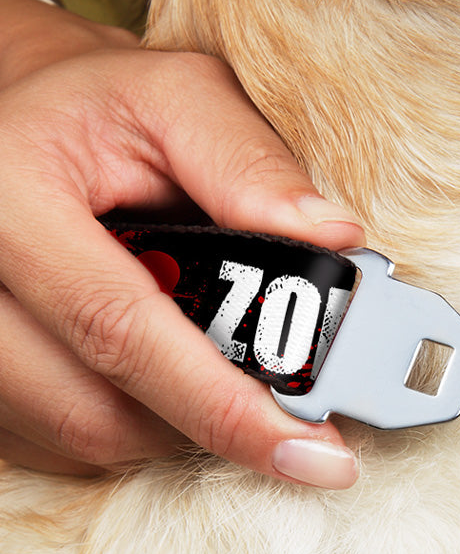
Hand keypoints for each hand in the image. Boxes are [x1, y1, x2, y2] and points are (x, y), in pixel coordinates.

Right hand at [0, 0, 363, 485]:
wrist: (19, 118)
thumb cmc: (101, 108)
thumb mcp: (177, 98)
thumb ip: (250, 163)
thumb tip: (333, 239)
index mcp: (10, 198)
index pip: (121, 330)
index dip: (224, 406)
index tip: (314, 454)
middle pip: (97, 411)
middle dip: (210, 421)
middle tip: (288, 413)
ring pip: (83, 436)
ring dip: (174, 422)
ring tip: (216, 365)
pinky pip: (61, 441)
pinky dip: (134, 422)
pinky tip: (162, 372)